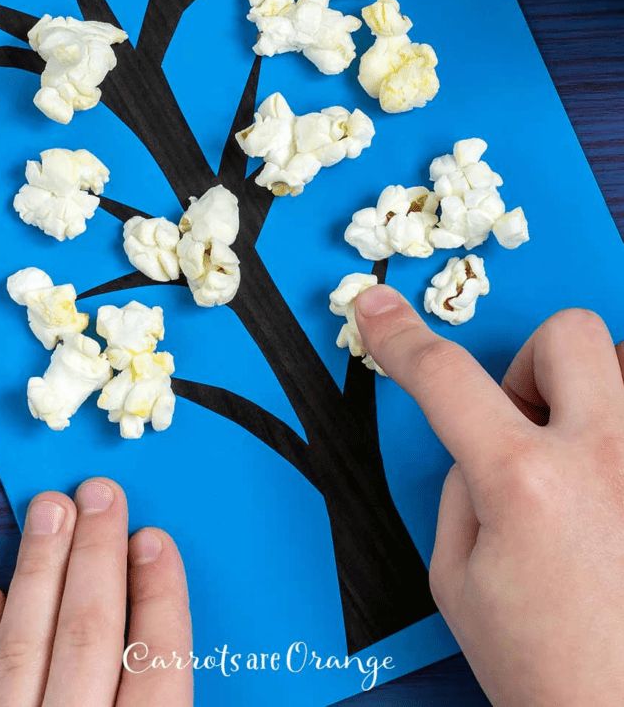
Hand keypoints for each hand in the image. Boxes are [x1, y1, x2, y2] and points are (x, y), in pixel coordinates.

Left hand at [0, 478, 191, 706]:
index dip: (160, 593)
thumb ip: (161, 696)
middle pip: (89, 636)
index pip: (158, 661)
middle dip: (96, 555)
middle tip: (100, 496)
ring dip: (38, 572)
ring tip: (49, 512)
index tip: (154, 540)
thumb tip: (164, 612)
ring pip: (24, 649)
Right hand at [355, 285, 623, 706]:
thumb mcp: (457, 582)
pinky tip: (608, 492)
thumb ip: (460, 488)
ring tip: (580, 468)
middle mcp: (604, 459)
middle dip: (531, 363)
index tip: (379, 310)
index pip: (445, 378)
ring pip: (621, 363)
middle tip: (524, 425)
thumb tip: (479, 442)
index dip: (400, 336)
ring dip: (588, 398)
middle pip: (567, 333)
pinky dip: (615, 436)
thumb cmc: (550, 672)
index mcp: (526, 484)